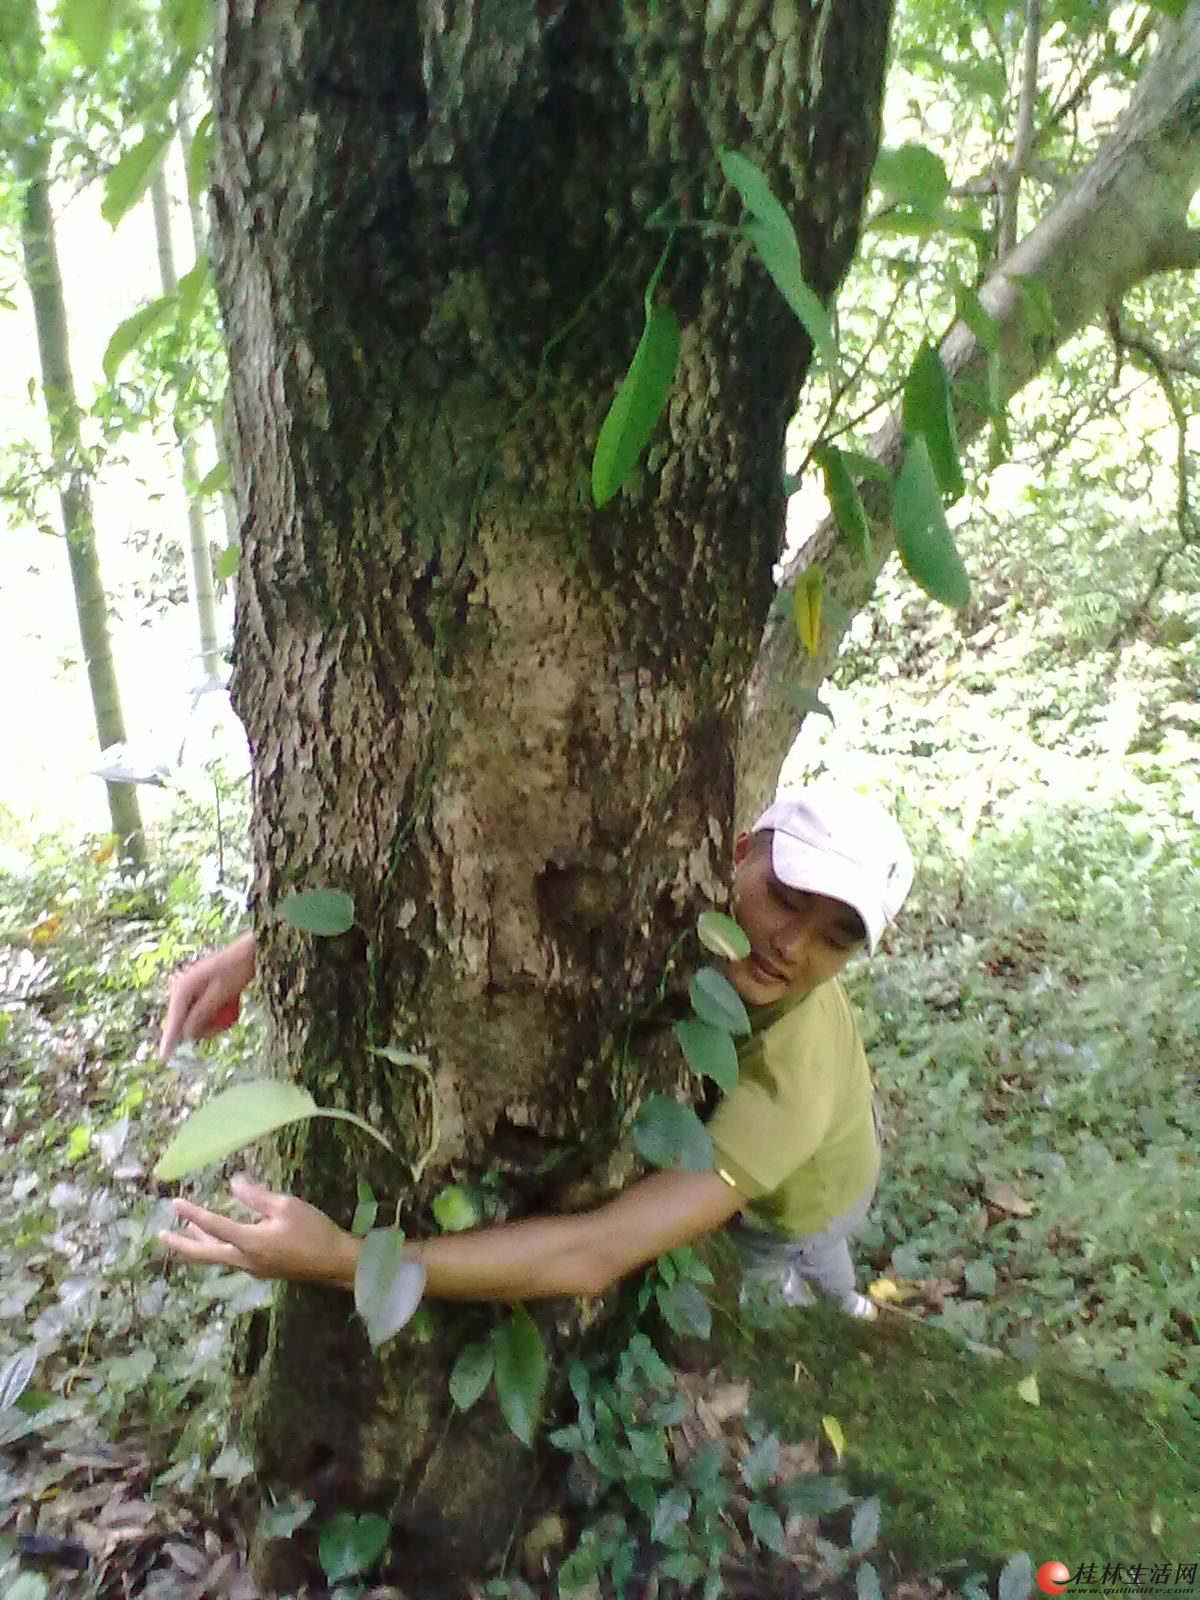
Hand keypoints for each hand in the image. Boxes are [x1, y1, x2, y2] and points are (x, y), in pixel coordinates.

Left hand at [158, 1176, 360, 1287]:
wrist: (334, 1261)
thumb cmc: (312, 1231)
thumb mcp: (286, 1206)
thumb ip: (257, 1197)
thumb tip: (234, 1184)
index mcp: (248, 1242)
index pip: (214, 1226)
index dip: (192, 1213)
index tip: (175, 1203)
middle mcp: (244, 1259)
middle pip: (204, 1254)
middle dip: (181, 1244)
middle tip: (160, 1236)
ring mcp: (252, 1267)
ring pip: (216, 1257)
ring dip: (198, 1245)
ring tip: (184, 1234)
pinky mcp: (262, 1268)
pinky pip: (230, 1258)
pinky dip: (217, 1247)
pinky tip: (219, 1239)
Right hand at [159, 932, 255, 1059]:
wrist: (249, 953)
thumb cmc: (237, 970)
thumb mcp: (221, 994)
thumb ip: (203, 1014)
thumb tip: (186, 1035)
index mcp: (183, 990)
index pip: (174, 1021)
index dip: (169, 1040)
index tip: (162, 1057)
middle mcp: (182, 992)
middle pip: (186, 1025)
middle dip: (207, 1027)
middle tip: (228, 1019)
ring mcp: (191, 995)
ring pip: (198, 1022)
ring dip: (216, 1021)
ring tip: (232, 1006)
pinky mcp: (201, 997)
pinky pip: (206, 1015)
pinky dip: (219, 1014)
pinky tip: (232, 1003)